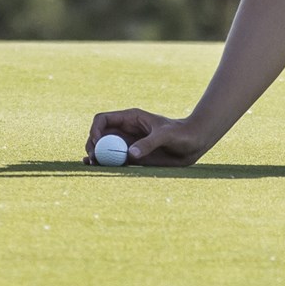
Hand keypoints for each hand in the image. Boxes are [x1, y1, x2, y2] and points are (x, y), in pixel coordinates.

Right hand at [84, 108, 213, 166]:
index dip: (96, 130)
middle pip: (99, 135)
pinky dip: (104, 163)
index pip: (103, 120)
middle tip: (93, 158)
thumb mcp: (166, 135)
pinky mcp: (133, 156)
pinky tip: (96, 167)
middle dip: (93, 145)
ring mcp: (128, 143)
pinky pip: (114, 159)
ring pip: (104, 148)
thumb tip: (130, 154)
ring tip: (91, 164)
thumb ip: (149, 143)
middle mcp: (125, 130)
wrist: (193, 144)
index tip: (98, 143)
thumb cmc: (181, 133)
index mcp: (130, 118)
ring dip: (95, 155)